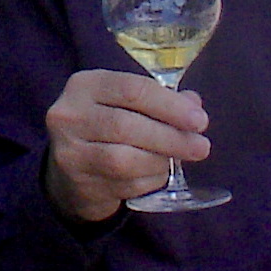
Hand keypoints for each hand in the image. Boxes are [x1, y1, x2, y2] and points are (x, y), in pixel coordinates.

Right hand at [43, 69, 210, 224]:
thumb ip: (160, 101)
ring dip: (160, 161)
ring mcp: (70, 152)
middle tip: (201, 147)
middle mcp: (70, 116)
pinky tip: (157, 175)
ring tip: (177, 160)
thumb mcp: (125, 104)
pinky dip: (149, 180)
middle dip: (171, 137)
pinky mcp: (79, 183)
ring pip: (123, 159)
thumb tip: (194, 106)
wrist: (69, 171)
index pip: (132, 90)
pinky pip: (123, 184)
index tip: (199, 120)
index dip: (170, 105)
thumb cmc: (105, 128)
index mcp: (85, 86)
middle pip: (126, 126)